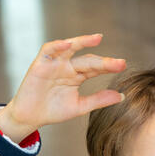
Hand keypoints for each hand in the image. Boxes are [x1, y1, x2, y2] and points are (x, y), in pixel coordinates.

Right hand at [0, 33, 126, 140]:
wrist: (31, 117)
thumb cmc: (54, 110)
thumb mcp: (80, 106)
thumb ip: (98, 100)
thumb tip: (122, 96)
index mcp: (78, 76)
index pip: (96, 68)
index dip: (109, 67)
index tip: (123, 66)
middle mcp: (67, 67)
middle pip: (87, 60)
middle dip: (103, 61)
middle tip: (119, 63)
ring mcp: (54, 64)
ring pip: (70, 48)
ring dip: (82, 41)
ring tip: (97, 38)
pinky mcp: (40, 64)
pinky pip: (48, 50)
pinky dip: (57, 45)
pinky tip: (68, 43)